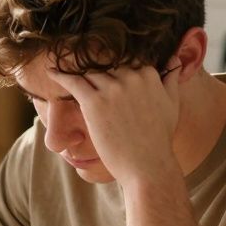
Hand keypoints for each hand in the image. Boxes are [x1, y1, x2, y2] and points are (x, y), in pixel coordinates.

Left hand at [48, 62, 181, 184]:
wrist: (148, 166)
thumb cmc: (159, 139)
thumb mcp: (172, 105)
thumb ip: (172, 80)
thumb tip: (174, 60)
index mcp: (149, 75)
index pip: (125, 59)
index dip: (112, 65)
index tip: (101, 67)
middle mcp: (131, 77)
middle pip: (105, 64)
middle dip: (93, 66)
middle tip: (75, 61)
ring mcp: (112, 89)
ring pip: (88, 71)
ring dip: (76, 71)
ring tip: (62, 68)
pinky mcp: (94, 102)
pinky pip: (73, 82)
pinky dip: (60, 75)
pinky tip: (50, 72)